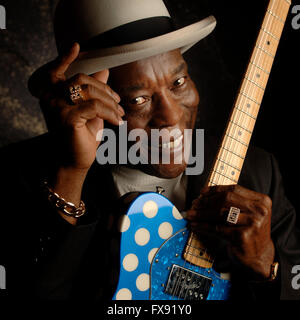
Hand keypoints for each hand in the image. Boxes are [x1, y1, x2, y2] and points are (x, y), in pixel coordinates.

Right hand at [29, 42, 123, 170]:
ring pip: (89, 92)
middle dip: (105, 89)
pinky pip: (95, 107)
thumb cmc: (81, 136)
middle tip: (119, 102)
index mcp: (52, 94)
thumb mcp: (90, 111)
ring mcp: (56, 106)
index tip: (77, 46)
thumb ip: (94, 91)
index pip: (56, 71)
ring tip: (120, 114)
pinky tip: (117, 122)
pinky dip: (110, 113)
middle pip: (81, 80)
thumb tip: (104, 71)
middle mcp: (49, 97)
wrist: (74, 161)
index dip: (65, 57)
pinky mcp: (67, 117)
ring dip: (110, 102)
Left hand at [186, 185, 274, 279]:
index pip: (234, 189)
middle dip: (207, 201)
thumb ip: (233, 202)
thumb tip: (204, 196)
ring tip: (191, 215)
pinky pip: (217, 228)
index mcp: (261, 201)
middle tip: (194, 204)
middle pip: (226, 199)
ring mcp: (252, 223)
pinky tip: (196, 225)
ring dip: (202, 214)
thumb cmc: (249, 233)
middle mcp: (259, 211)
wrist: (260, 257)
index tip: (202, 192)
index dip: (216, 189)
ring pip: (220, 213)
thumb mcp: (247, 214)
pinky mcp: (242, 236)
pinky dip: (204, 226)